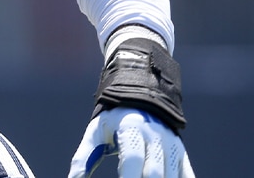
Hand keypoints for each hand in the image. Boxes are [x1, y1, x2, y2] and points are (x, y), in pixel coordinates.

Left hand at [68, 107, 193, 177]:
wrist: (143, 100)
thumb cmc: (113, 121)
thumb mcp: (96, 132)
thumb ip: (84, 157)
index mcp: (132, 129)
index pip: (132, 158)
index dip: (128, 176)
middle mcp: (156, 138)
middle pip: (154, 172)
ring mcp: (172, 148)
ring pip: (172, 177)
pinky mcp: (182, 157)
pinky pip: (187, 177)